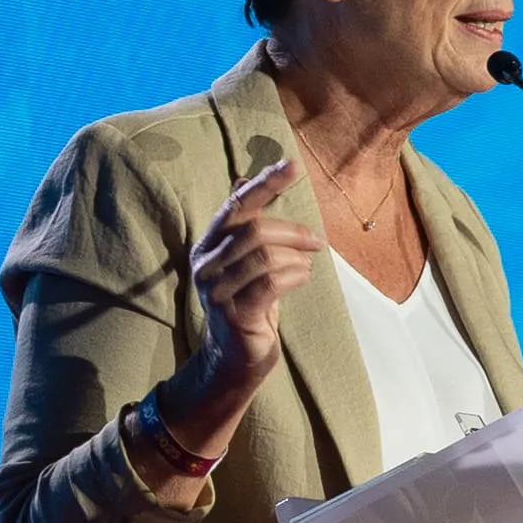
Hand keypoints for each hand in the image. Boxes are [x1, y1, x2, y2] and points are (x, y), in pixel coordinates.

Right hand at [181, 153, 328, 404]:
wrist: (235, 357)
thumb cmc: (247, 302)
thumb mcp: (245, 260)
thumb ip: (246, 224)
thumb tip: (246, 179)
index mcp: (208, 245)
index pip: (236, 205)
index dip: (264, 184)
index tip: (292, 165)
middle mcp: (205, 265)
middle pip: (253, 231)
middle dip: (292, 231)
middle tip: (317, 241)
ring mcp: (216, 291)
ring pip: (264, 257)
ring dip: (296, 258)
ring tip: (306, 266)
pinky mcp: (233, 313)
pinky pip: (270, 283)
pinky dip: (294, 275)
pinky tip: (302, 277)